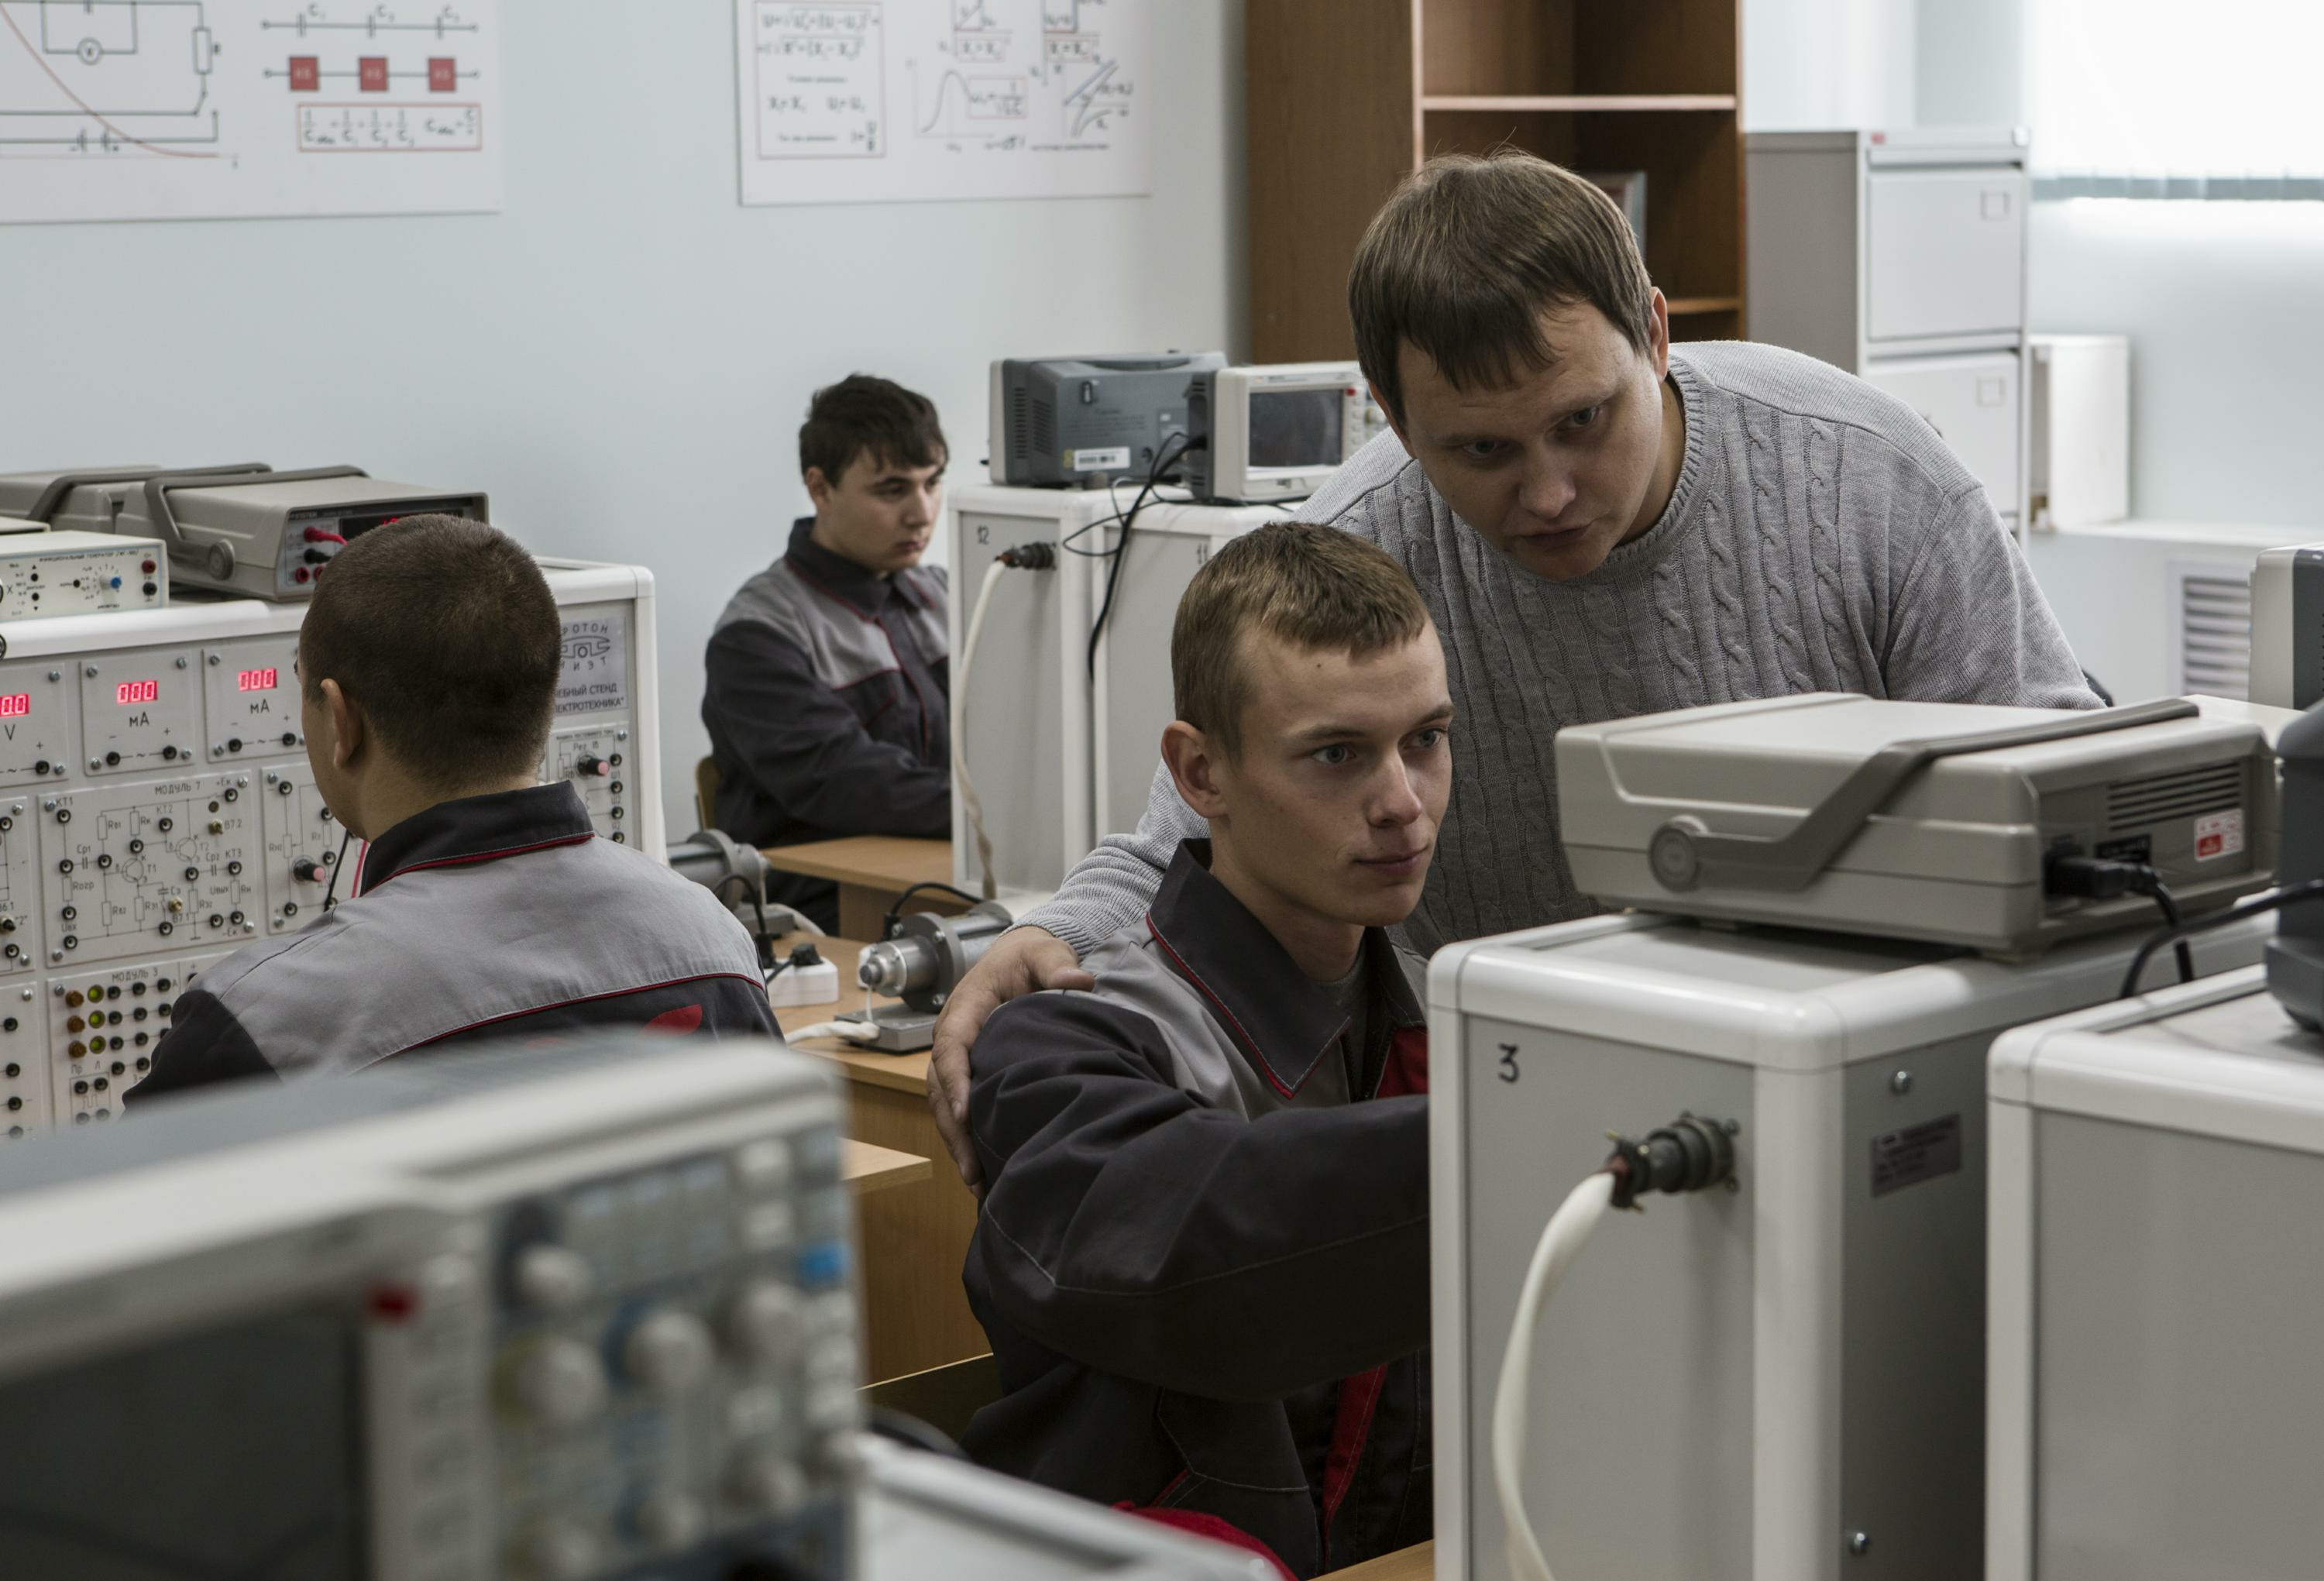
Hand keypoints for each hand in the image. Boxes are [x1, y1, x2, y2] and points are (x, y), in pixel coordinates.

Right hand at [928, 926, 1093, 1190]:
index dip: (955, 1080)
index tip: (965, 1114)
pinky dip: (967, 1139)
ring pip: (945, 1105)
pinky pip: (958, 1108)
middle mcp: (953, 1035)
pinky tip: (985, 1172)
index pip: (952, 1045)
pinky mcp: (968, 1074)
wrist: (1021, 960)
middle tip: (972, 1170)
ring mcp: (958, 1058)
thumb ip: (1057, 964)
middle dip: (954, 1130)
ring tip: (977, 1183)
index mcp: (965, 1008)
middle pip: (941, 1086)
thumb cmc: (1030, 958)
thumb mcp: (1044, 953)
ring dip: (958, 1144)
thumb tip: (1077, 982)